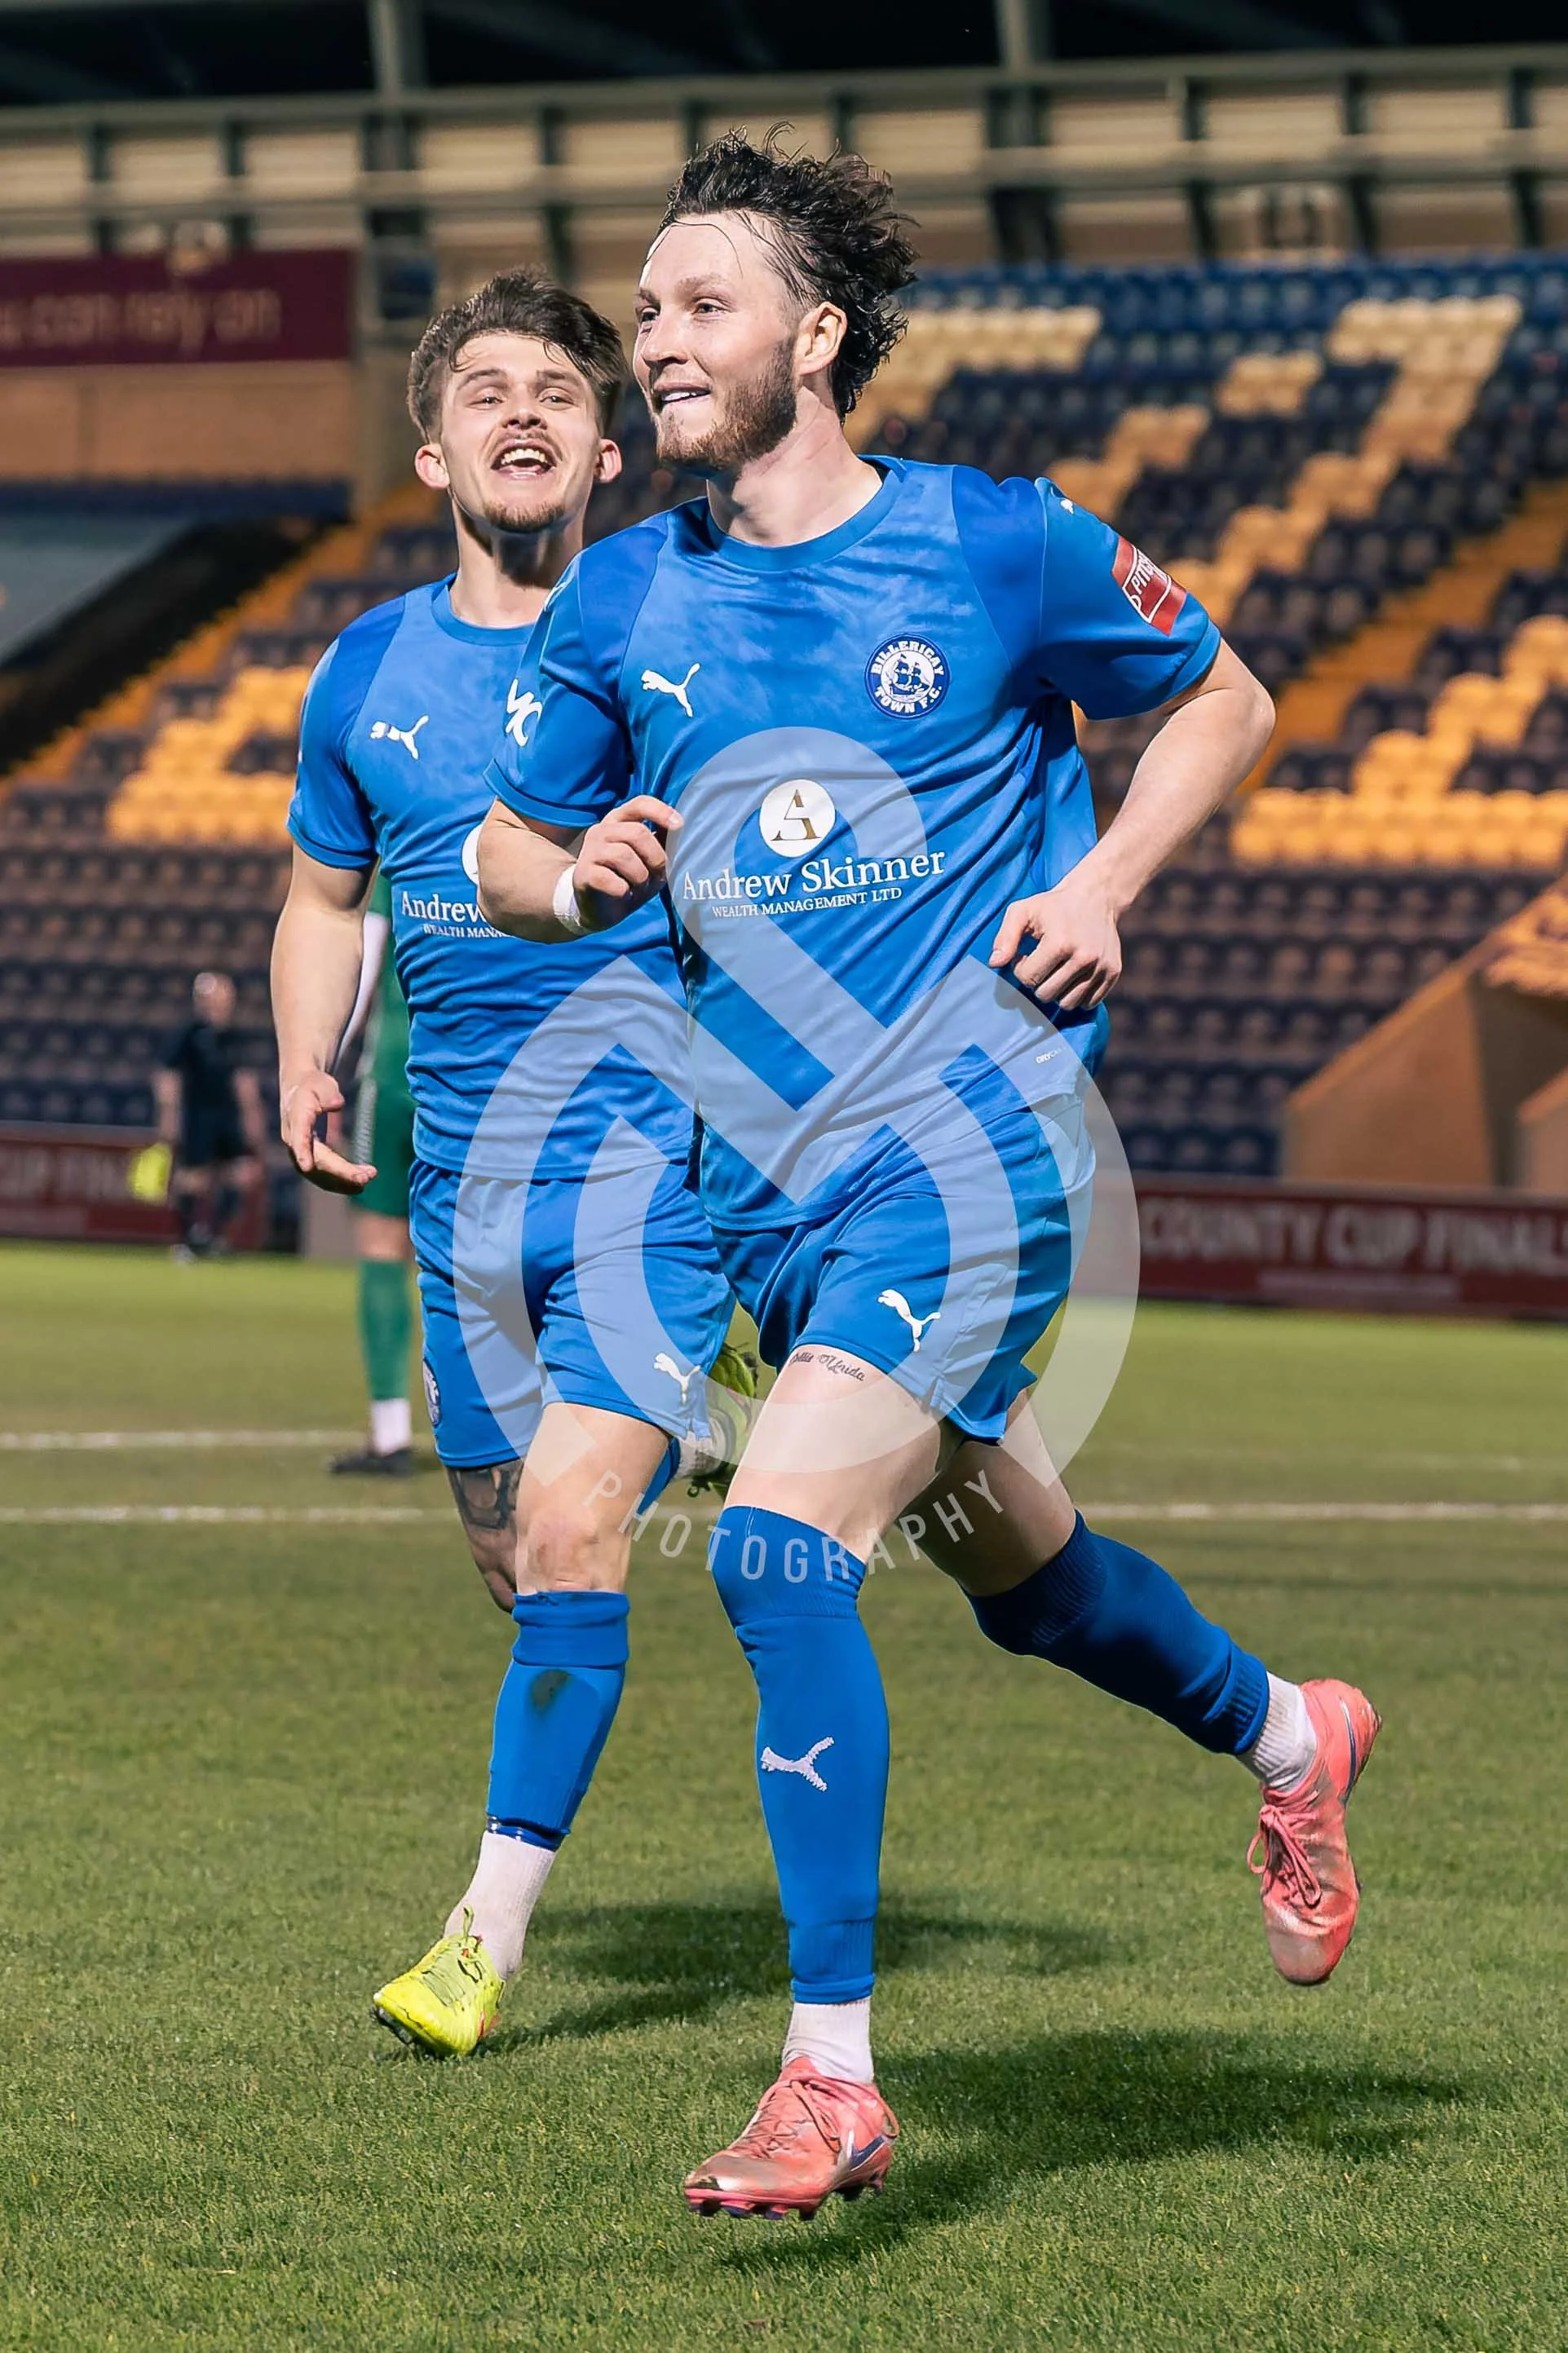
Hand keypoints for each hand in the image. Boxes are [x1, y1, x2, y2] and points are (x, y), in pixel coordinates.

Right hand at [280, 1068, 374, 1194]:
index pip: (298, 1138)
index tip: (306, 1166)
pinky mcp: (308, 1158)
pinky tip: (358, 1184)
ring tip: (368, 1179)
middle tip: (367, 1177)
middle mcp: (294, 1140)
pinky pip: (322, 1176)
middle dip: (341, 1172)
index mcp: (296, 1119)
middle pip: (316, 1161)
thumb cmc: (313, 1085)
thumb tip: (337, 1104)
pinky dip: (339, 1182)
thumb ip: (329, 1094)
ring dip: (343, 1181)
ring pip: (318, 1174)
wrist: (299, 1089)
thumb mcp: (322, 1083)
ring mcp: (299, 1152)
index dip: (302, 1152)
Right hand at [573, 796, 681, 928]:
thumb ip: (663, 843)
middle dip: (655, 857)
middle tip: (657, 875)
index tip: (679, 826)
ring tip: (638, 886)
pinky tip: (622, 894)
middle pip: (637, 832)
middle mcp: (602, 830)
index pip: (640, 804)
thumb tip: (679, 829)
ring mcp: (589, 850)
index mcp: (620, 821)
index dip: (661, 811)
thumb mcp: (651, 860)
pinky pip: (611, 879)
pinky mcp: (583, 874)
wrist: (598, 908)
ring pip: (624, 855)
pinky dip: (623, 890)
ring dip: (640, 876)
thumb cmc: (628, 879)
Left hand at [989, 865, 1123, 1010]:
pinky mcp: (1113, 973)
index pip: (1029, 978)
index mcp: (1059, 943)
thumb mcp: (1022, 911)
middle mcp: (1083, 958)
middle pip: (1046, 995)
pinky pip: (1089, 1003)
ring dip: (1057, 992)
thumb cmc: (1053, 906)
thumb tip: (995, 964)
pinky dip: (1077, 995)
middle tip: (1041, 964)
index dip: (1021, 969)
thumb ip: (1005, 937)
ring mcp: (1101, 967)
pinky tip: (1072, 976)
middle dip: (1038, 982)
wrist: (1096, 896)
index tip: (1026, 955)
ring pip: (1067, 1003)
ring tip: (1056, 971)